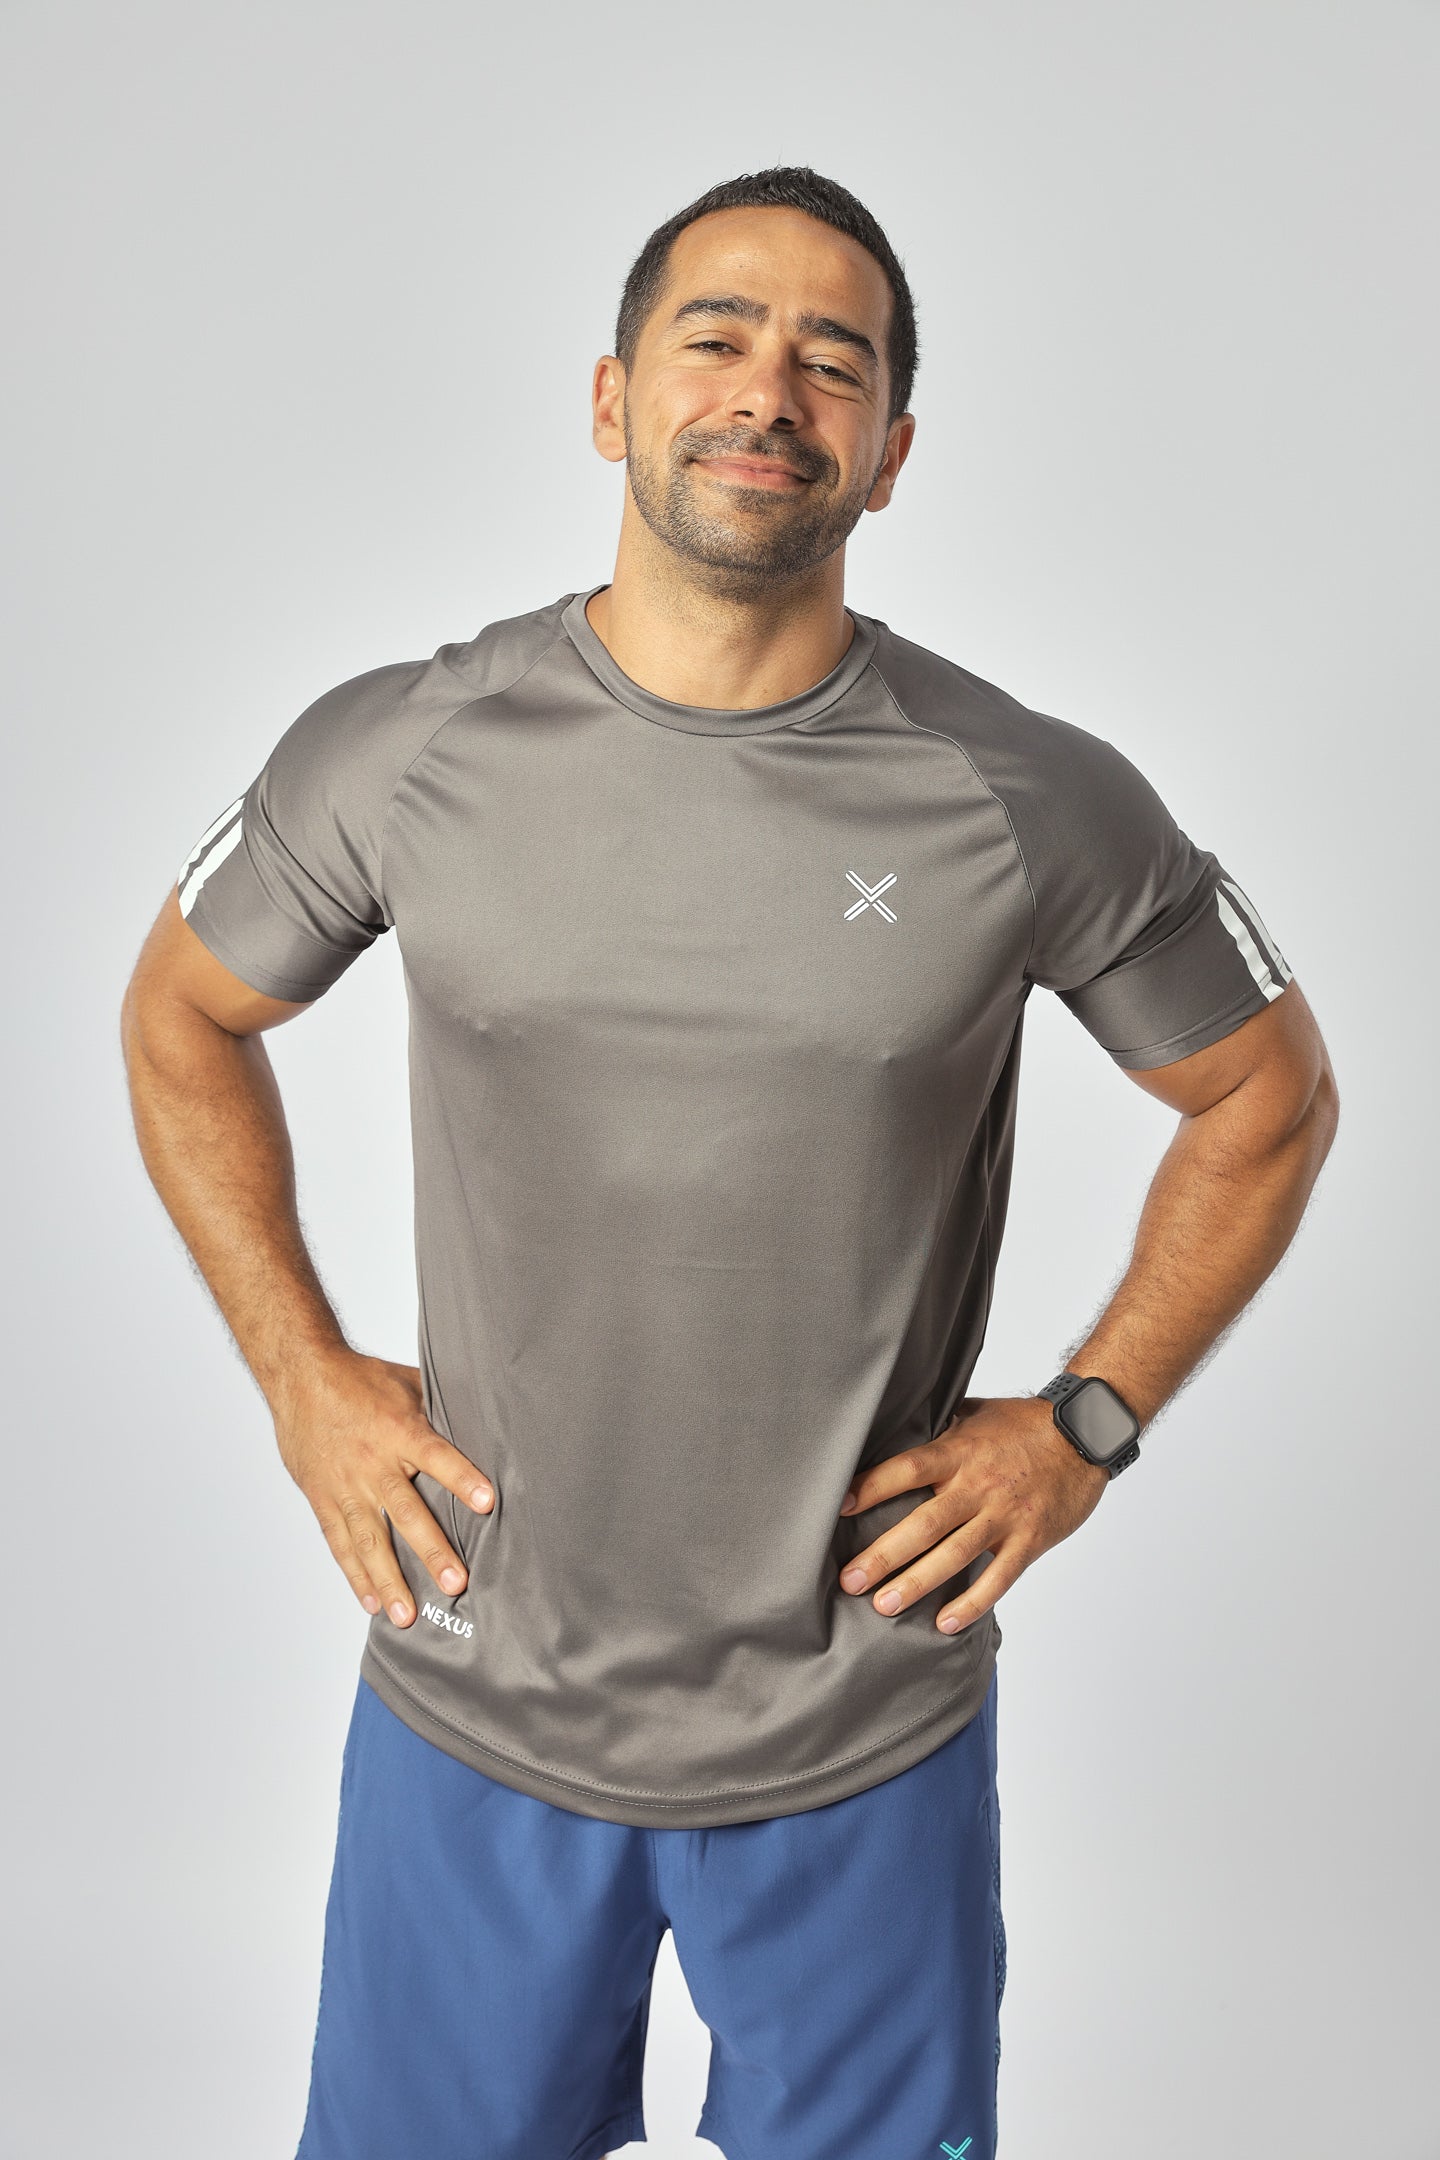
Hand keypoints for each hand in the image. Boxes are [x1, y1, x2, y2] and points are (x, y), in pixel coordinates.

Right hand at [271, 1350, 494, 1625]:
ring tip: (407, 1615)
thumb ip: (440, 1410)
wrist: (301, 1377)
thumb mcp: (407, 1383)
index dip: (462, 1479)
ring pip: (370, 1540)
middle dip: (432, 1550)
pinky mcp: (323, 1499)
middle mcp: (374, 1463)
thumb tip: (484, 1421)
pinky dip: (355, 1574)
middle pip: (406, 1512)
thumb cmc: (360, 1379)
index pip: (437, 1456)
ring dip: (389, 1580)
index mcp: (400, 1430)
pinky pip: (340, 1542)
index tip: (487, 1502)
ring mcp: (346, 1486)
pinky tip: (371, 1602)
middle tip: (454, 1584)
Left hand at [837, 1395, 1108, 1632]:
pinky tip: (945, 1623)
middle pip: (923, 1523)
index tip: (840, 1507)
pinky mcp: (1030, 1539)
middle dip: (883, 1554)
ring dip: (916, 1583)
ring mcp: (1004, 1515)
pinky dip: (972, 1603)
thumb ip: (937, 1429)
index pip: (907, 1469)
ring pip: (954, 1555)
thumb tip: (893, 1430)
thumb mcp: (975, 1413)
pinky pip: (998, 1578)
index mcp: (959, 1452)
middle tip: (850, 1580)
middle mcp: (978, 1485)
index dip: (872, 1487)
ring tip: (883, 1606)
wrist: (1084, 1434)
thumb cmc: (1024, 1423)